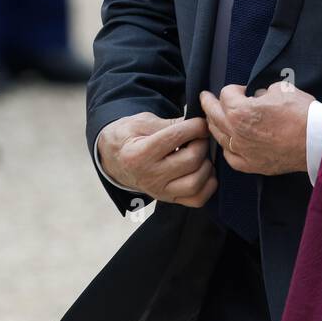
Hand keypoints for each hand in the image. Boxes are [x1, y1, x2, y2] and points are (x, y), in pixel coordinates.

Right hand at [98, 113, 215, 206]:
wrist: (113, 160)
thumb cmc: (128, 137)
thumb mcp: (141, 122)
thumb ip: (169, 124)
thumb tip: (196, 124)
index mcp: (138, 154)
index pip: (176, 137)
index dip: (195, 126)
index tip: (200, 121)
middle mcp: (149, 176)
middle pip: (191, 160)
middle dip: (202, 143)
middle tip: (200, 136)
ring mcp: (160, 191)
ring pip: (196, 182)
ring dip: (206, 164)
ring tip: (201, 153)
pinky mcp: (169, 199)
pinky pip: (197, 199)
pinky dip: (208, 185)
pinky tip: (204, 170)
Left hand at [200, 82, 312, 176]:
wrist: (318, 140)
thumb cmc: (300, 112)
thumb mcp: (279, 89)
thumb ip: (261, 92)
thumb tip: (257, 97)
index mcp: (239, 111)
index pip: (226, 94)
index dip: (235, 88)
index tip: (242, 89)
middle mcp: (236, 133)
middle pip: (214, 115)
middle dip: (209, 103)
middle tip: (205, 97)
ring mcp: (243, 151)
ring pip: (219, 136)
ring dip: (215, 125)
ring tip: (214, 118)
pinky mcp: (253, 165)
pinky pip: (231, 157)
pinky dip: (228, 148)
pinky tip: (229, 143)